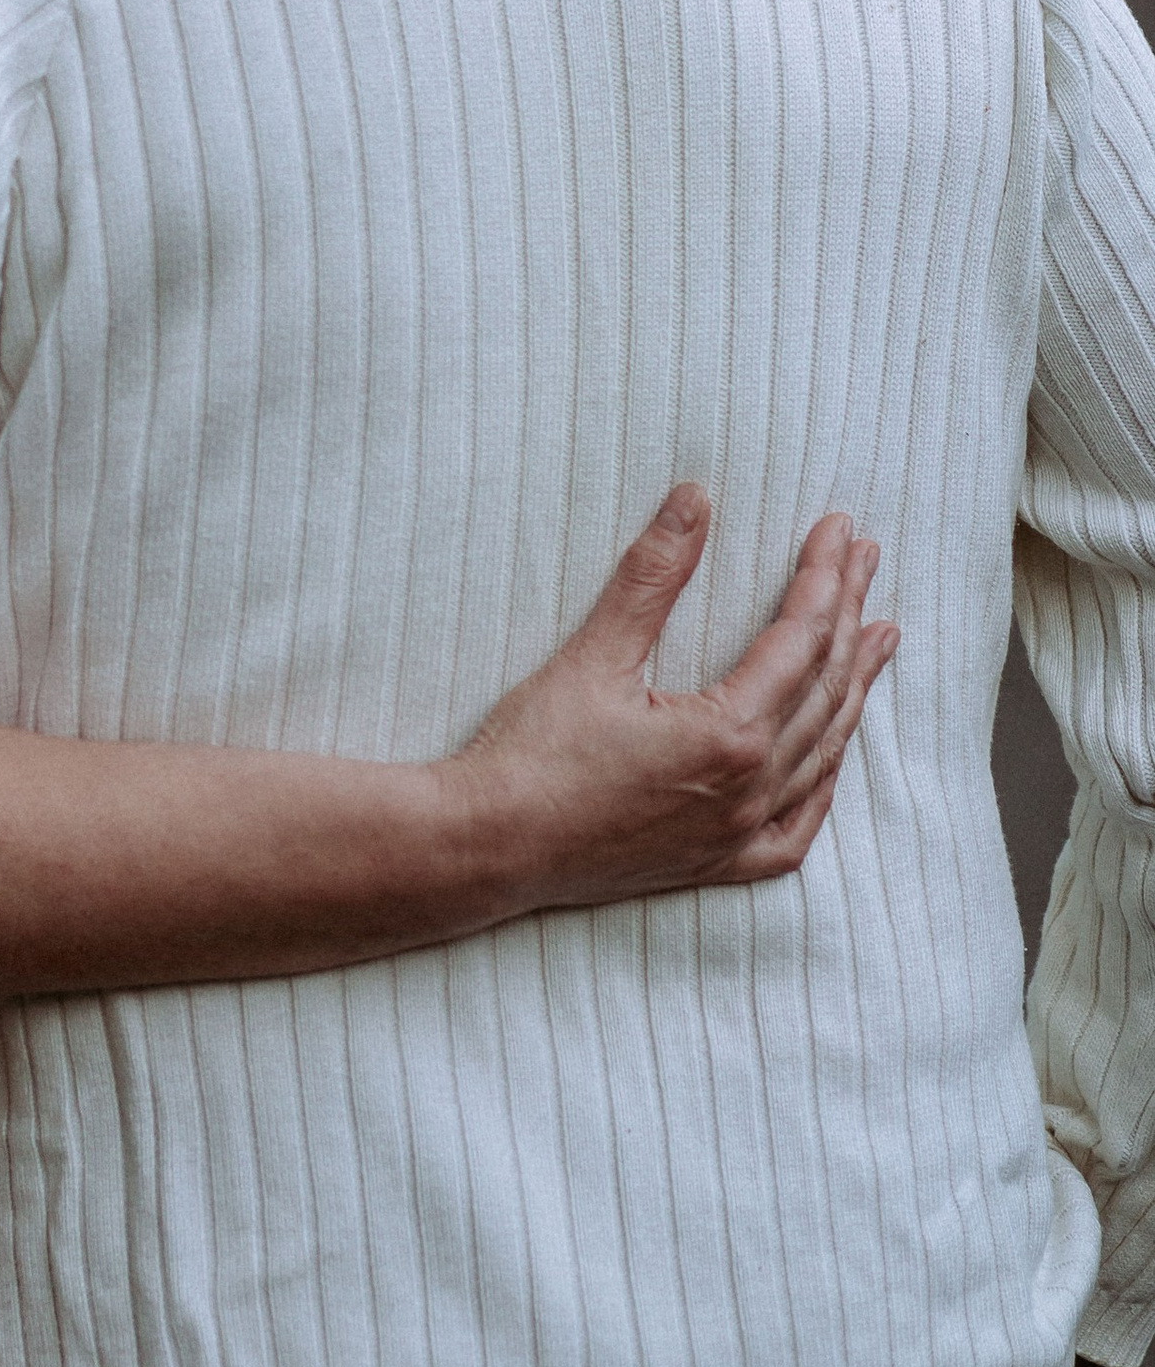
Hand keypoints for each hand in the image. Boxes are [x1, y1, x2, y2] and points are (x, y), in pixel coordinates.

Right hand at [448, 489, 894, 916]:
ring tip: (878, 640)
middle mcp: (749, 789)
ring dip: (853, 689)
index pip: (801, 640)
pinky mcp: (713, 865)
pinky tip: (831, 760)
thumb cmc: (532, 754)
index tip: (838, 530)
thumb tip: (694, 502)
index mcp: (729, 734)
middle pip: (824, 688)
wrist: (488, 846)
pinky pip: (795, 831)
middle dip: (848, 617)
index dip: (823, 579)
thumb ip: (652, 576)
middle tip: (866, 560)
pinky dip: (822, 786)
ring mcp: (736, 834)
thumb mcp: (594, 654)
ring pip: (822, 753)